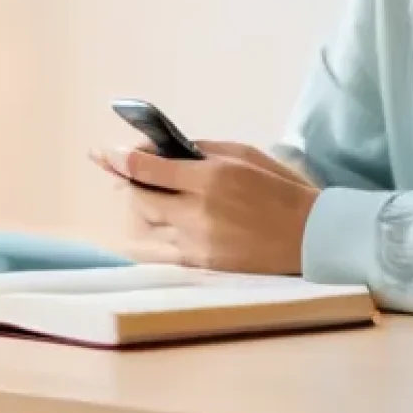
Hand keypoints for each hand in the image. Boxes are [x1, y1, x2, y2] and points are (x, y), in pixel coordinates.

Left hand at [89, 143, 319, 275]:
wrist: (309, 236)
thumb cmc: (281, 188)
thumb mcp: (246, 155)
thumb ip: (204, 151)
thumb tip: (167, 150)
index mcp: (211, 178)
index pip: (149, 169)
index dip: (121, 159)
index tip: (104, 152)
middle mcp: (197, 211)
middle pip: (141, 197)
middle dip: (126, 180)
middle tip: (115, 167)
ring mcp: (196, 241)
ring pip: (149, 222)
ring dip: (142, 203)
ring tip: (140, 189)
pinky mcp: (200, 263)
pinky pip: (163, 246)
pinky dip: (157, 229)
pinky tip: (158, 219)